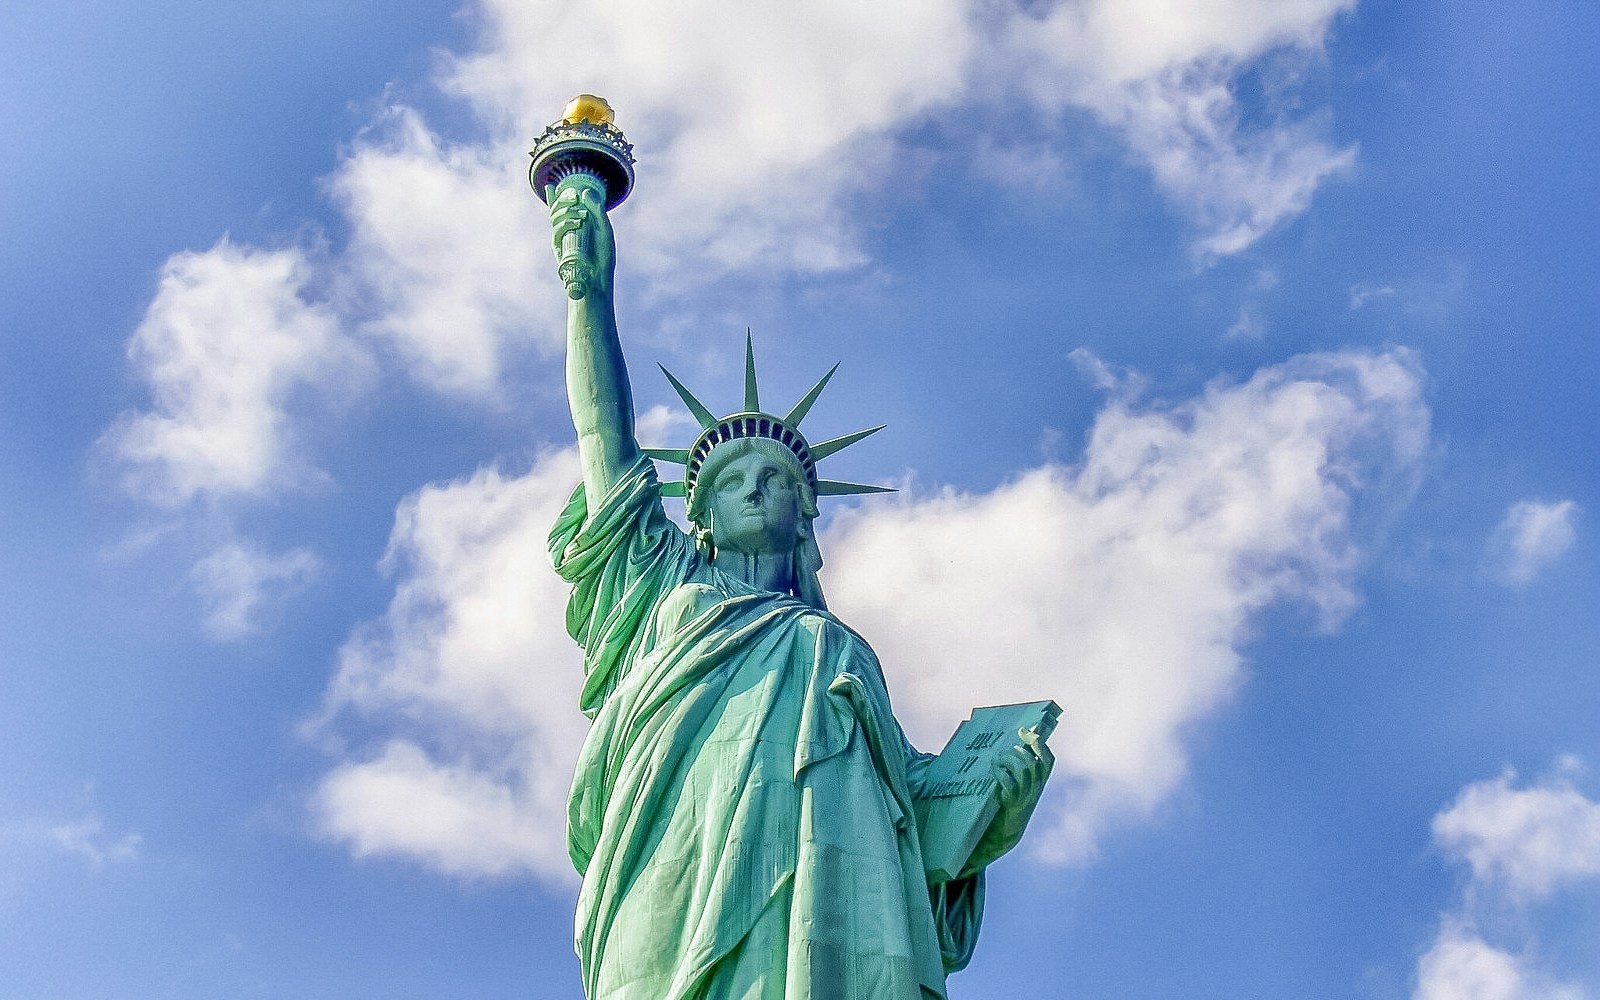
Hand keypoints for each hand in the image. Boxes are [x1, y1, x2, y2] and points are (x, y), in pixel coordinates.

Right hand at [547, 180, 615, 296]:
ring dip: (567, 212)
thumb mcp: (604, 230)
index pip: (563, 209)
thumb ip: (597, 211)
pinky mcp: (558, 247)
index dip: (554, 197)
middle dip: (563, 200)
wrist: (598, 277)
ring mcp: (561, 238)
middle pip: (557, 210)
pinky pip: (557, 230)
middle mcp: (566, 231)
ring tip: (583, 216)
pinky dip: (566, 223)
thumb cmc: (603, 256)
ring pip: (555, 217)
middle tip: (574, 196)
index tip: (550, 185)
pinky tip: (578, 223)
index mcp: (577, 225)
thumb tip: (584, 192)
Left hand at [966, 727, 1053, 871]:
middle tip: (1005, 750)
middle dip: (1019, 751)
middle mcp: (1035, 791)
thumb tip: (1008, 749)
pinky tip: (994, 771)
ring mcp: (1025, 798)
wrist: (1001, 839)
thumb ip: (1015, 774)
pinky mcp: (1012, 805)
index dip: (1039, 744)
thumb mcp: (1015, 791)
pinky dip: (1002, 773)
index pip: (1048, 761)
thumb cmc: (1003, 810)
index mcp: (1038, 785)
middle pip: (1034, 763)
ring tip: (997, 759)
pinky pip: (1010, 784)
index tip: (1025, 731)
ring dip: (1009, 759)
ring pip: (1024, 770)